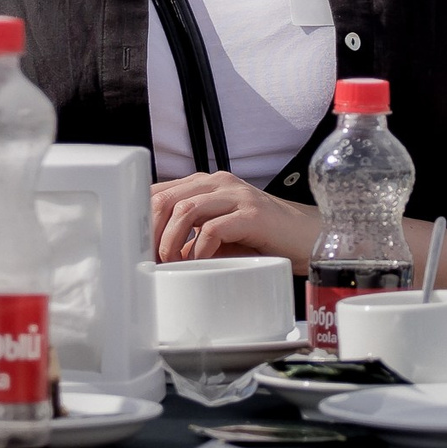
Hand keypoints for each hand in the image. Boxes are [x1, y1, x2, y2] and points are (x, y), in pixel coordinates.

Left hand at [151, 173, 321, 262]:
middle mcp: (220, 183)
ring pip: (186, 208)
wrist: (310, 238)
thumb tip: (159, 256)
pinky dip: (199, 249)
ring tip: (171, 263)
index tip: (136, 246)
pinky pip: (214, 228)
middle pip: (167, 197)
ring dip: (171, 240)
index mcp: (208, 184)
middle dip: (151, 230)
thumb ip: (192, 236)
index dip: (142, 218)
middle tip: (149, 258)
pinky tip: (200, 263)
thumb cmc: (265, 238)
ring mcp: (237, 195)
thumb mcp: (221, 233)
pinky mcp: (252, 214)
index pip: (160, 191)